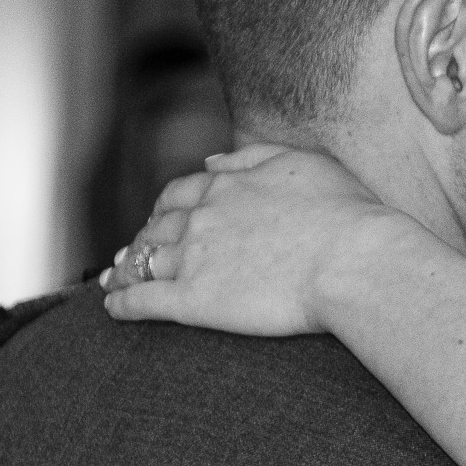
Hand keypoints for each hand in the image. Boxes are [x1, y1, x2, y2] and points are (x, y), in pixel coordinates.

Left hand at [101, 143, 386, 337]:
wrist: (353, 262)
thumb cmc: (346, 215)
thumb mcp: (303, 164)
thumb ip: (254, 156)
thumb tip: (213, 157)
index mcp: (228, 183)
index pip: (181, 193)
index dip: (167, 208)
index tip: (162, 218)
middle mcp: (202, 216)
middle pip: (157, 226)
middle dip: (143, 238)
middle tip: (134, 252)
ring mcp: (193, 258)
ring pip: (142, 261)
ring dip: (123, 269)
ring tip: (112, 280)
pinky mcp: (192, 300)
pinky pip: (142, 300)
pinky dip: (121, 302)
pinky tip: (111, 309)